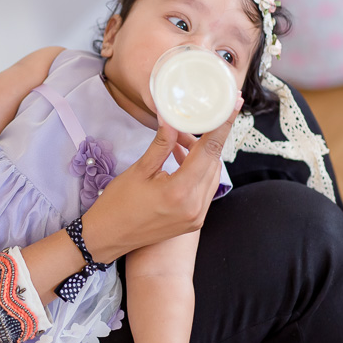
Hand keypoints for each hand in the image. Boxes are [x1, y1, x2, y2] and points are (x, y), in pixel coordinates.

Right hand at [81, 97, 240, 262]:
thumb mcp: (139, 170)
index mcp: (180, 192)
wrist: (107, 237)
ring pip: (211, 176)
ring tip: (180, 140)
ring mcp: (196, 217)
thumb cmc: (117, 204)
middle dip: (205, 139)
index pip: (210, 150)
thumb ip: (161, 144)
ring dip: (201, 156)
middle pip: (213, 162)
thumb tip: (172, 118)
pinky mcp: (193, 222)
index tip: (234, 104)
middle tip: (189, 123)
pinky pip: (204, 190)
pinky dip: (198, 172)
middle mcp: (195, 206)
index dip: (223, 125)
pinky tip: (181, 160)